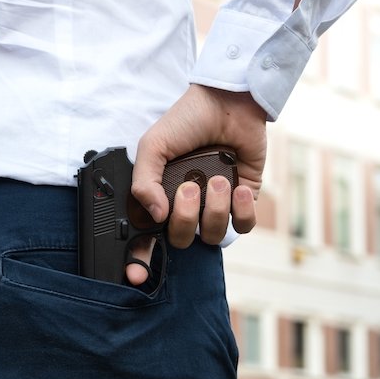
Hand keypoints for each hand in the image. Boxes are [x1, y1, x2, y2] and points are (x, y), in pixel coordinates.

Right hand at [127, 85, 266, 284]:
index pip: (146, 239)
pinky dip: (241, 209)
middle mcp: (186, 206)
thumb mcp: (153, 145)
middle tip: (190, 186)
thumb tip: (157, 215)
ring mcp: (215, 204)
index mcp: (160, 197)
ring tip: (216, 178)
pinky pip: (243, 225)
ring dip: (215, 208)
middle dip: (186, 217)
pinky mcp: (243, 199)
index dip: (140, 261)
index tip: (136, 275)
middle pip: (181, 240)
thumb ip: (144, 181)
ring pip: (213, 235)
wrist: (228, 103)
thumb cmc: (186, 121)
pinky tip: (237, 186)